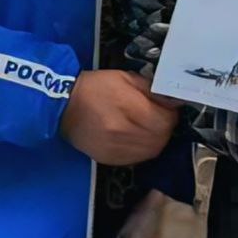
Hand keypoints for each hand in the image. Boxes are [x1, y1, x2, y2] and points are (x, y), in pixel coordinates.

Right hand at [59, 70, 181, 164]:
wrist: (64, 105)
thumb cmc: (96, 87)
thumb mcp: (127, 78)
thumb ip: (152, 90)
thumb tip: (174, 101)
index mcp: (127, 107)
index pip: (165, 120)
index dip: (171, 114)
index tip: (168, 108)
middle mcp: (122, 132)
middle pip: (160, 138)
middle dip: (165, 128)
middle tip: (160, 117)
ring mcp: (114, 149)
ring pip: (151, 151)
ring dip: (156, 140)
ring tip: (149, 127)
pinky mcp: (108, 159)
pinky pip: (137, 159)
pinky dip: (143, 149)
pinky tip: (138, 138)